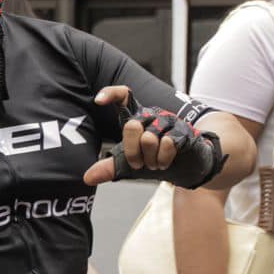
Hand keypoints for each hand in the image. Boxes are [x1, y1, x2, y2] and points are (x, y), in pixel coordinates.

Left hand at [84, 87, 223, 187]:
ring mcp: (168, 121)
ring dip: (150, 159)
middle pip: (131, 126)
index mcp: (135, 117)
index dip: (111, 94)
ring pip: (149, 138)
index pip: (123, 96)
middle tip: (138, 164)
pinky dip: (163, 159)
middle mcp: (151, 115)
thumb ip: (110, 167)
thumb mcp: (129, 165)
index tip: (98, 100)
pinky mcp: (183, 131)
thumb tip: (86, 178)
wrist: (187, 167)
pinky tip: (165, 163)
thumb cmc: (155, 160)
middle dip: (132, 152)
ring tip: (155, 164)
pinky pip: (167, 144)